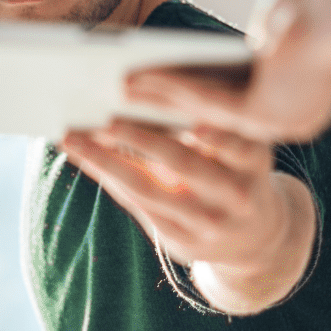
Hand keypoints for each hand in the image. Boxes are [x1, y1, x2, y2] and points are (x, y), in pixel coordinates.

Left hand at [58, 119, 315, 314]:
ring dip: (105, 162)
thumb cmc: (238, 173)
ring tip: (73, 139)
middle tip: (105, 118)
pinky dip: (108, 179)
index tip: (180, 107)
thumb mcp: (243, 150)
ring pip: (148, 190)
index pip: (232, 141)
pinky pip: (137, 206)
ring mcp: (208, 223)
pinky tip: (85, 159)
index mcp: (255, 160)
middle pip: (182, 163)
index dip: (208, 129)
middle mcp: (235, 195)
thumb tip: (149, 88)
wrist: (257, 239)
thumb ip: (211, 125)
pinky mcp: (183, 242)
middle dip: (140, 139)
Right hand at [125, 0, 330, 143]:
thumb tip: (257, 42)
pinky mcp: (267, 114)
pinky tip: (139, 81)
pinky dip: (170, 91)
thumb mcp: (289, 18)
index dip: (196, 92)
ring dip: (158, 100)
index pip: (238, 99)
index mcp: (302, 100)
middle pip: (217, 112)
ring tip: (118, 90)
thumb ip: (269, 37)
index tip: (160, 90)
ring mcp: (279, 121)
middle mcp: (290, 119)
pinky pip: (207, 103)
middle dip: (167, 104)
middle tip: (126, 98)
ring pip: (206, 110)